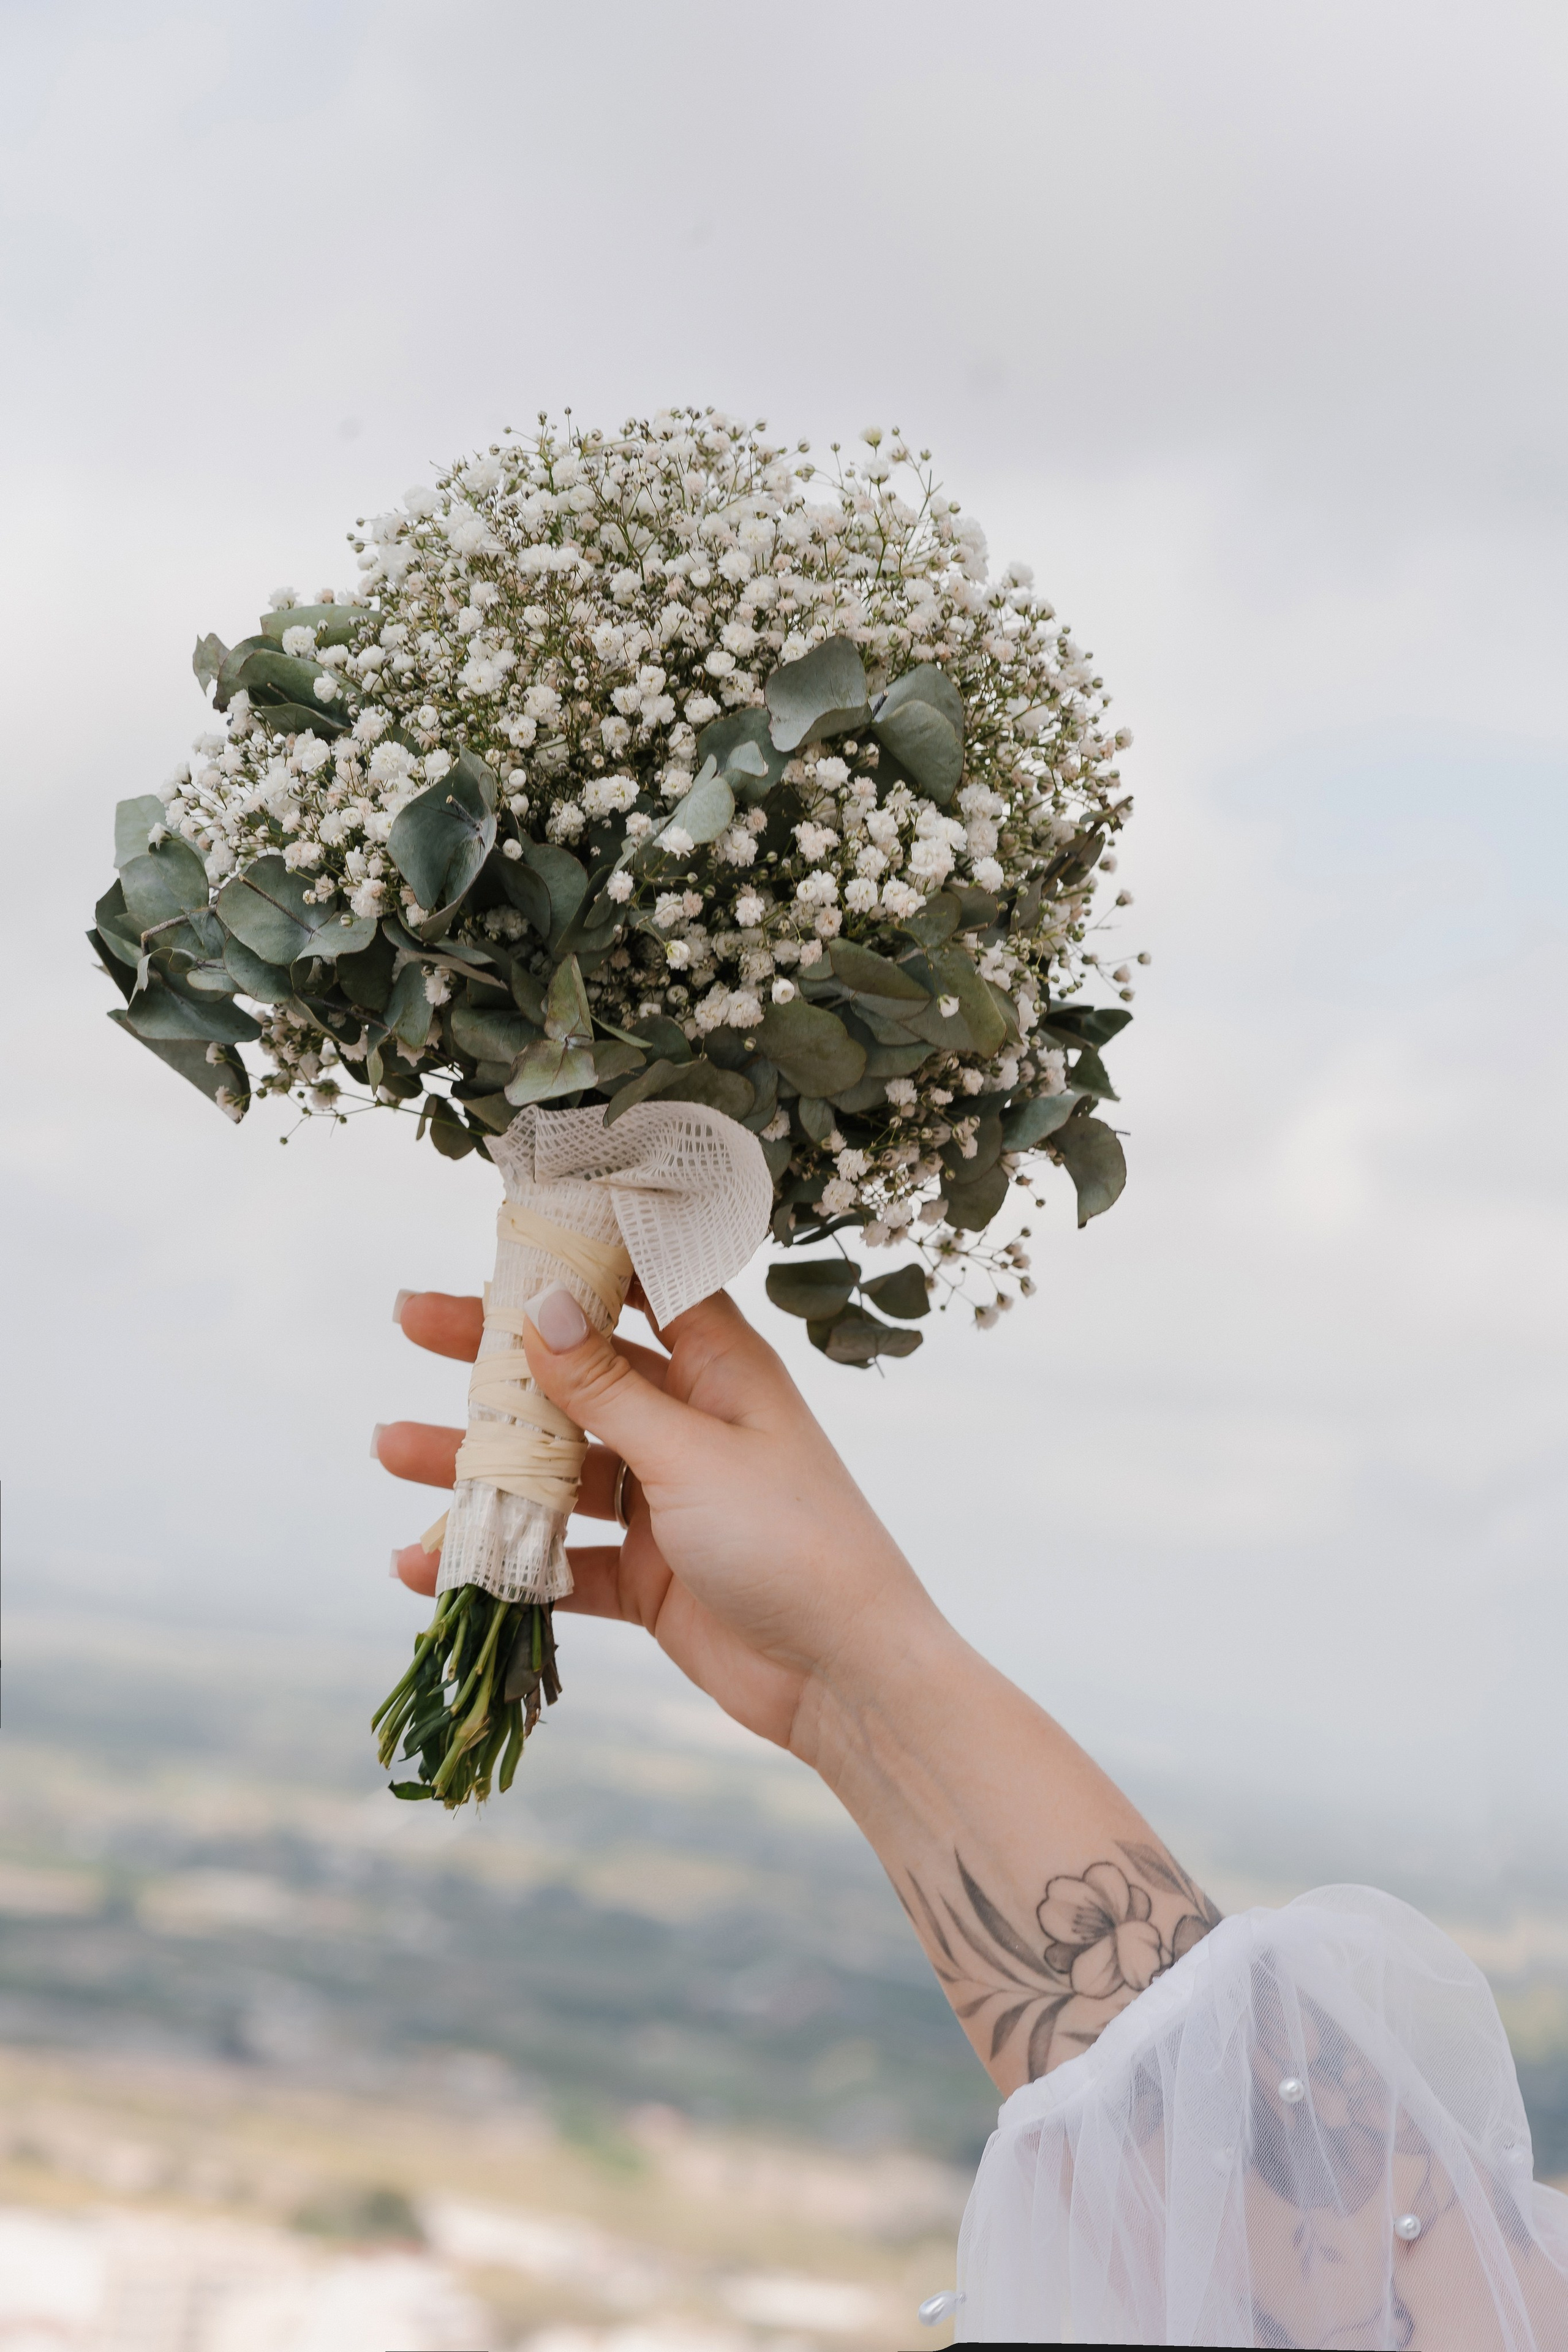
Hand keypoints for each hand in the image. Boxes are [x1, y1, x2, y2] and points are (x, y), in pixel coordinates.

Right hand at [373, 1284, 935, 1756]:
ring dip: (479, 1460)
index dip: (581, 1256)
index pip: (644, 1287)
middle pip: (577, 1371)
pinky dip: (500, 1560)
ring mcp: (665, 1499)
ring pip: (556, 1466)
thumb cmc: (794, 1541)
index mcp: (720, 1370)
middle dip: (494, 1351)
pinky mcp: (649, 1574)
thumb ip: (609, 1390)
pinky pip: (560, 1558)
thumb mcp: (691, 1455)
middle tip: (410, 1320)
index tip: (509, 1230)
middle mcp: (689, 1424)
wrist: (845, 1677)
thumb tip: (545, 1305)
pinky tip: (425, 1561)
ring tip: (390, 1447)